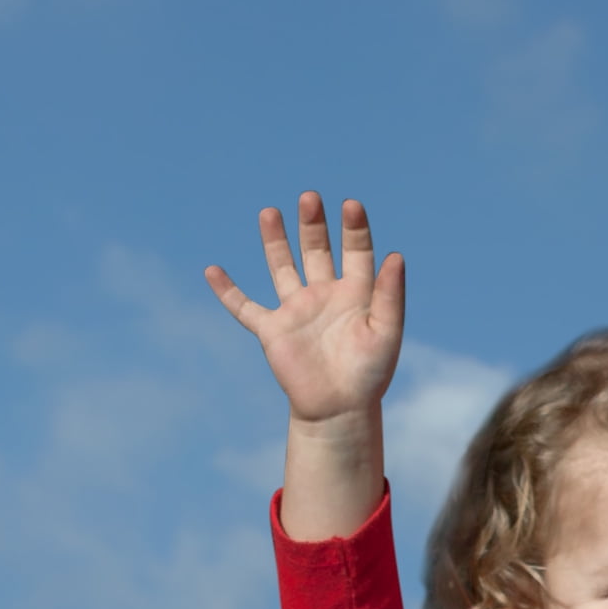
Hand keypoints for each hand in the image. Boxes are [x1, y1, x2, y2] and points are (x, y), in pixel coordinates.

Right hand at [206, 192, 406, 426]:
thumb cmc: (369, 374)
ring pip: (282, 267)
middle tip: (310, 198)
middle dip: (313, 225)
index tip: (351, 205)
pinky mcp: (272, 331)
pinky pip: (245, 308)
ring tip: (270, 212)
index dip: (354, 229)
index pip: (356, 252)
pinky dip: (227, 291)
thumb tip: (396, 255)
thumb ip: (390, 295)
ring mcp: (296, 311)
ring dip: (275, 241)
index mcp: (356, 294)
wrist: (339, 410)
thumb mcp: (386, 332)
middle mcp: (324, 295)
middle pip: (317, 250)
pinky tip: (212, 271)